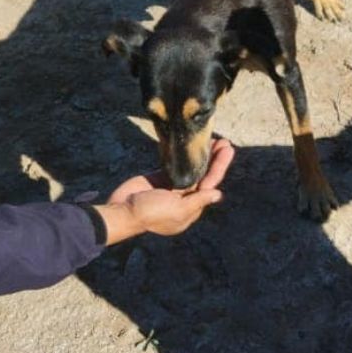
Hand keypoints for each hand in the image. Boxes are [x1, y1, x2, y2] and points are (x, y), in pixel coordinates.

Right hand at [94, 139, 233, 244]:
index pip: (211, 183)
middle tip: (224, 142)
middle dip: (215, 158)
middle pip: (204, 174)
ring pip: (192, 167)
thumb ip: (198, 201)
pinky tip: (190, 144)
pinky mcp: (161, 176)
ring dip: (202, 154)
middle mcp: (186, 195)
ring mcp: (173, 185)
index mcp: (192, 206)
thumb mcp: (177, 210)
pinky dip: (184, 154)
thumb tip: (218, 194)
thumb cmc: (151, 213)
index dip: (220, 166)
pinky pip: (177, 164)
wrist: (123, 209)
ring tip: (212, 139)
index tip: (227, 150)